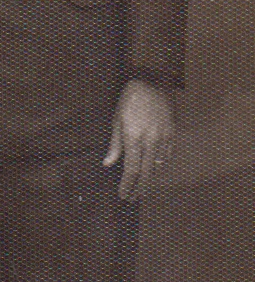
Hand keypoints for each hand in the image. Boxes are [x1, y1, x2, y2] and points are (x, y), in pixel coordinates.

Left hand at [103, 80, 175, 200]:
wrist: (152, 82)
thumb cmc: (129, 100)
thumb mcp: (117, 120)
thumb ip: (115, 144)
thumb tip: (109, 164)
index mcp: (134, 138)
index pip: (131, 170)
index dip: (127, 185)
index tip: (124, 195)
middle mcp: (150, 141)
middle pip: (146, 172)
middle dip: (139, 188)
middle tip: (134, 199)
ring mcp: (163, 137)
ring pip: (157, 165)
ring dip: (149, 178)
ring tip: (142, 187)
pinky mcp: (172, 133)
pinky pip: (166, 154)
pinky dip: (159, 164)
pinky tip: (153, 168)